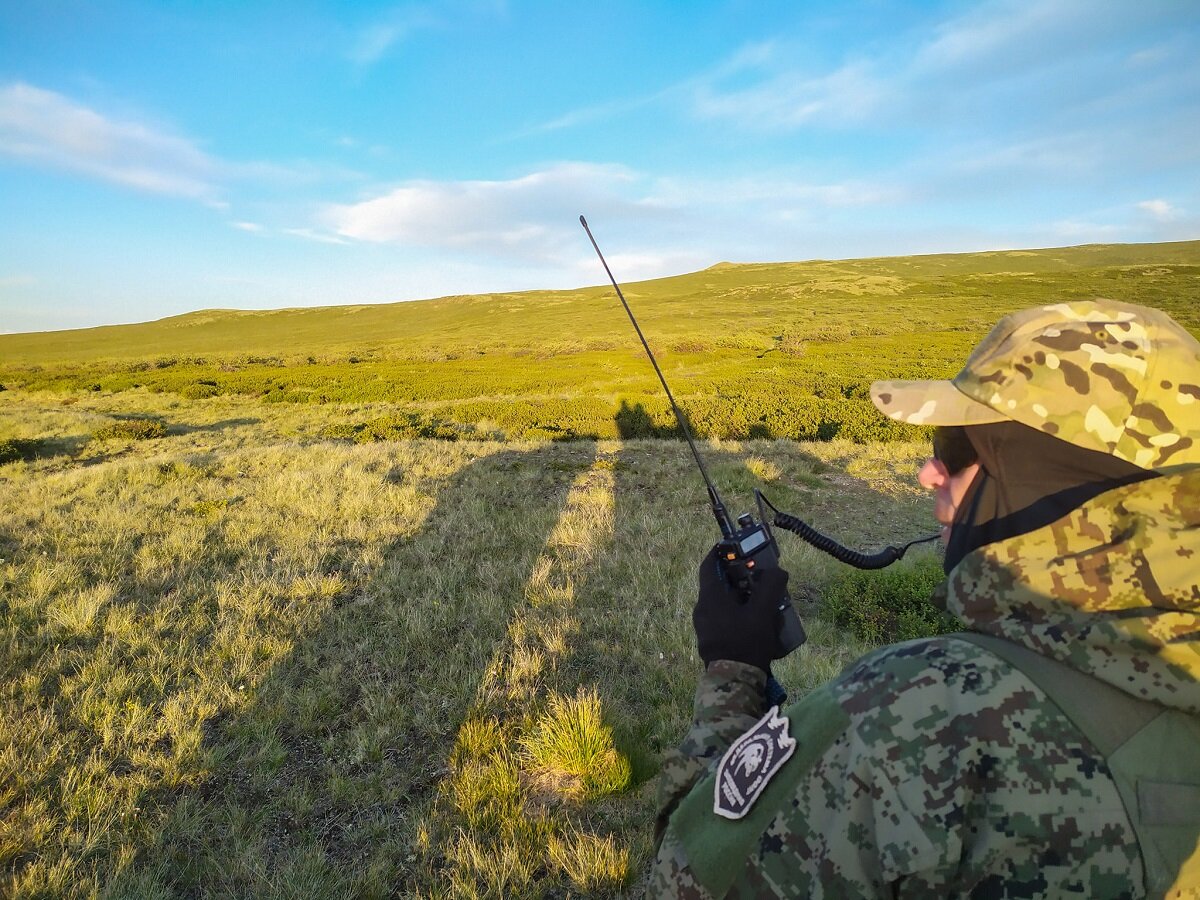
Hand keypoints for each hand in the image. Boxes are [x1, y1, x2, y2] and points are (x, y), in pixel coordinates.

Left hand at [692, 547, 789, 671]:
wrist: (735, 682)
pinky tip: (757, 621)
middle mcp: (702, 610)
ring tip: (762, 599)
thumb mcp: (762, 612)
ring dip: (740, 597)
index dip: (719, 553)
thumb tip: (778, 571)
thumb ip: (771, 587)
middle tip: (757, 575)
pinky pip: (724, 619)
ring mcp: (705, 627)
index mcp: (709, 599)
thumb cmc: (746, 642)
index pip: (708, 566)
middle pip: (718, 585)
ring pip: (722, 603)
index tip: (731, 546)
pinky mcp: (711, 641)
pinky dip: (738, 613)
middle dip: (738, 578)